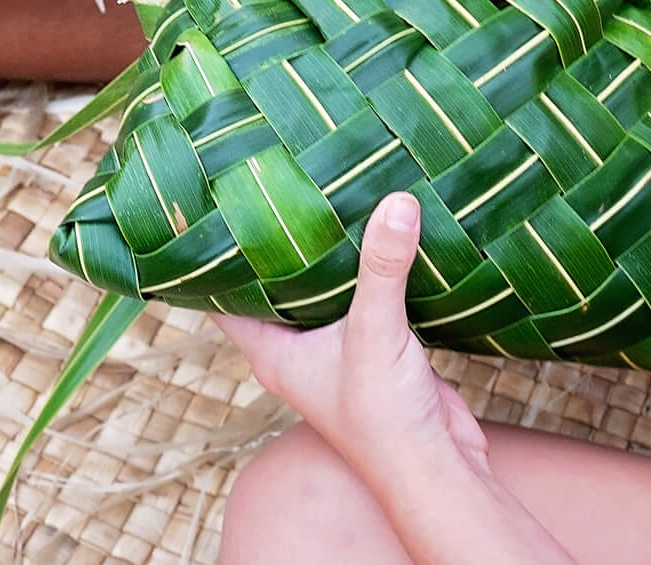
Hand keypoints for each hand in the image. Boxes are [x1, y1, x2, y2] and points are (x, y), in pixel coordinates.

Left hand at [215, 193, 573, 564]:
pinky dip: (364, 271)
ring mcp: (333, 350)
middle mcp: (294, 350)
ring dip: (324, 256)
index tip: (214, 208)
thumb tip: (396, 202)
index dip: (214, 257)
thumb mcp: (374, 330)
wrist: (435, 467)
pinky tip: (373, 233)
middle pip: (272, 285)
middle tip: (271, 184)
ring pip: (319, 291)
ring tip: (321, 196)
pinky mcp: (373, 347)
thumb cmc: (384, 417)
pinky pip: (361, 298)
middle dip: (274, 243)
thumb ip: (382, 266)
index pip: (222, 296)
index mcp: (271, 350)